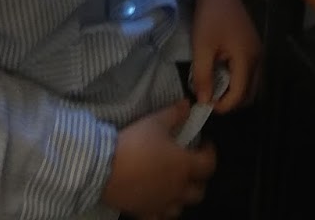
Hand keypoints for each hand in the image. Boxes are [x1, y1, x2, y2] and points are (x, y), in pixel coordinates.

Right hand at [101, 100, 216, 219]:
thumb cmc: (134, 144)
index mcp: (184, 166)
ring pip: (181, 207)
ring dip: (181, 197)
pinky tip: (156, 201)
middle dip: (198, 178)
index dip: (210, 152)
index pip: (209, 164)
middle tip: (190, 166)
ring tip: (173, 185)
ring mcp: (162, 204)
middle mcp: (177, 189)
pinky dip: (161, 210)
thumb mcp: (155, 122)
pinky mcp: (145, 213)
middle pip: (199, 191)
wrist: (104, 168)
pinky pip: (159, 217)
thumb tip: (187, 105)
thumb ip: (174, 114)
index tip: (204, 143)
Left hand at [190, 0, 260, 111]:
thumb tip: (204, 101)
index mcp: (246, 59)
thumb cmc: (209, 18)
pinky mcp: (255, 47)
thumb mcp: (201, 47)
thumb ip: (203, 76)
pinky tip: (222, 75)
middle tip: (211, 99)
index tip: (205, 105)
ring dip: (236, 92)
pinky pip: (251, 73)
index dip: (223, 105)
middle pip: (250, 94)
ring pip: (252, 85)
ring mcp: (258, 52)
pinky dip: (239, 81)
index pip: (239, 94)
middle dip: (231, 101)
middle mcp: (258, 58)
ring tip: (215, 89)